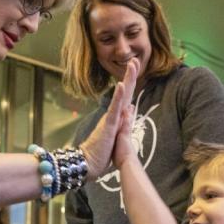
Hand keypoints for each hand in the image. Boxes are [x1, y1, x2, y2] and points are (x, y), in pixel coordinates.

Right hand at [80, 58, 139, 178]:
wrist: (88, 164)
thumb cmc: (101, 153)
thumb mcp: (117, 135)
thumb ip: (124, 121)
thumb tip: (131, 107)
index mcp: (116, 118)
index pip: (126, 97)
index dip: (131, 83)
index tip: (134, 68)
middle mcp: (114, 115)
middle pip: (124, 92)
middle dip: (130, 75)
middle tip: (134, 59)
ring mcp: (111, 118)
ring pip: (121, 96)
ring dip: (127, 80)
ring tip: (131, 65)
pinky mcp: (108, 125)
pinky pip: (115, 108)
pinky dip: (118, 96)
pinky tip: (121, 84)